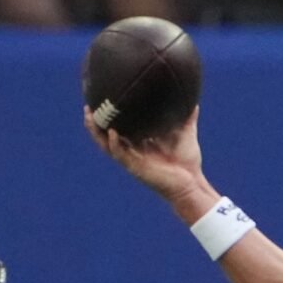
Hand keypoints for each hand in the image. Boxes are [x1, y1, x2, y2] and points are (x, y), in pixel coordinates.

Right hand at [94, 106, 212, 208]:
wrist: (192, 183)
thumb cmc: (187, 163)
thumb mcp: (186, 135)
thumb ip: (188, 119)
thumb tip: (194, 102)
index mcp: (140, 143)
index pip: (119, 128)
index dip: (110, 117)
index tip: (103, 100)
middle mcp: (132, 151)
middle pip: (106, 135)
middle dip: (95, 123)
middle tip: (87, 107)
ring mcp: (131, 159)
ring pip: (106, 145)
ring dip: (96, 132)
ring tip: (90, 117)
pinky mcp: (135, 168)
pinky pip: (120, 155)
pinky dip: (114, 144)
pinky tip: (111, 133)